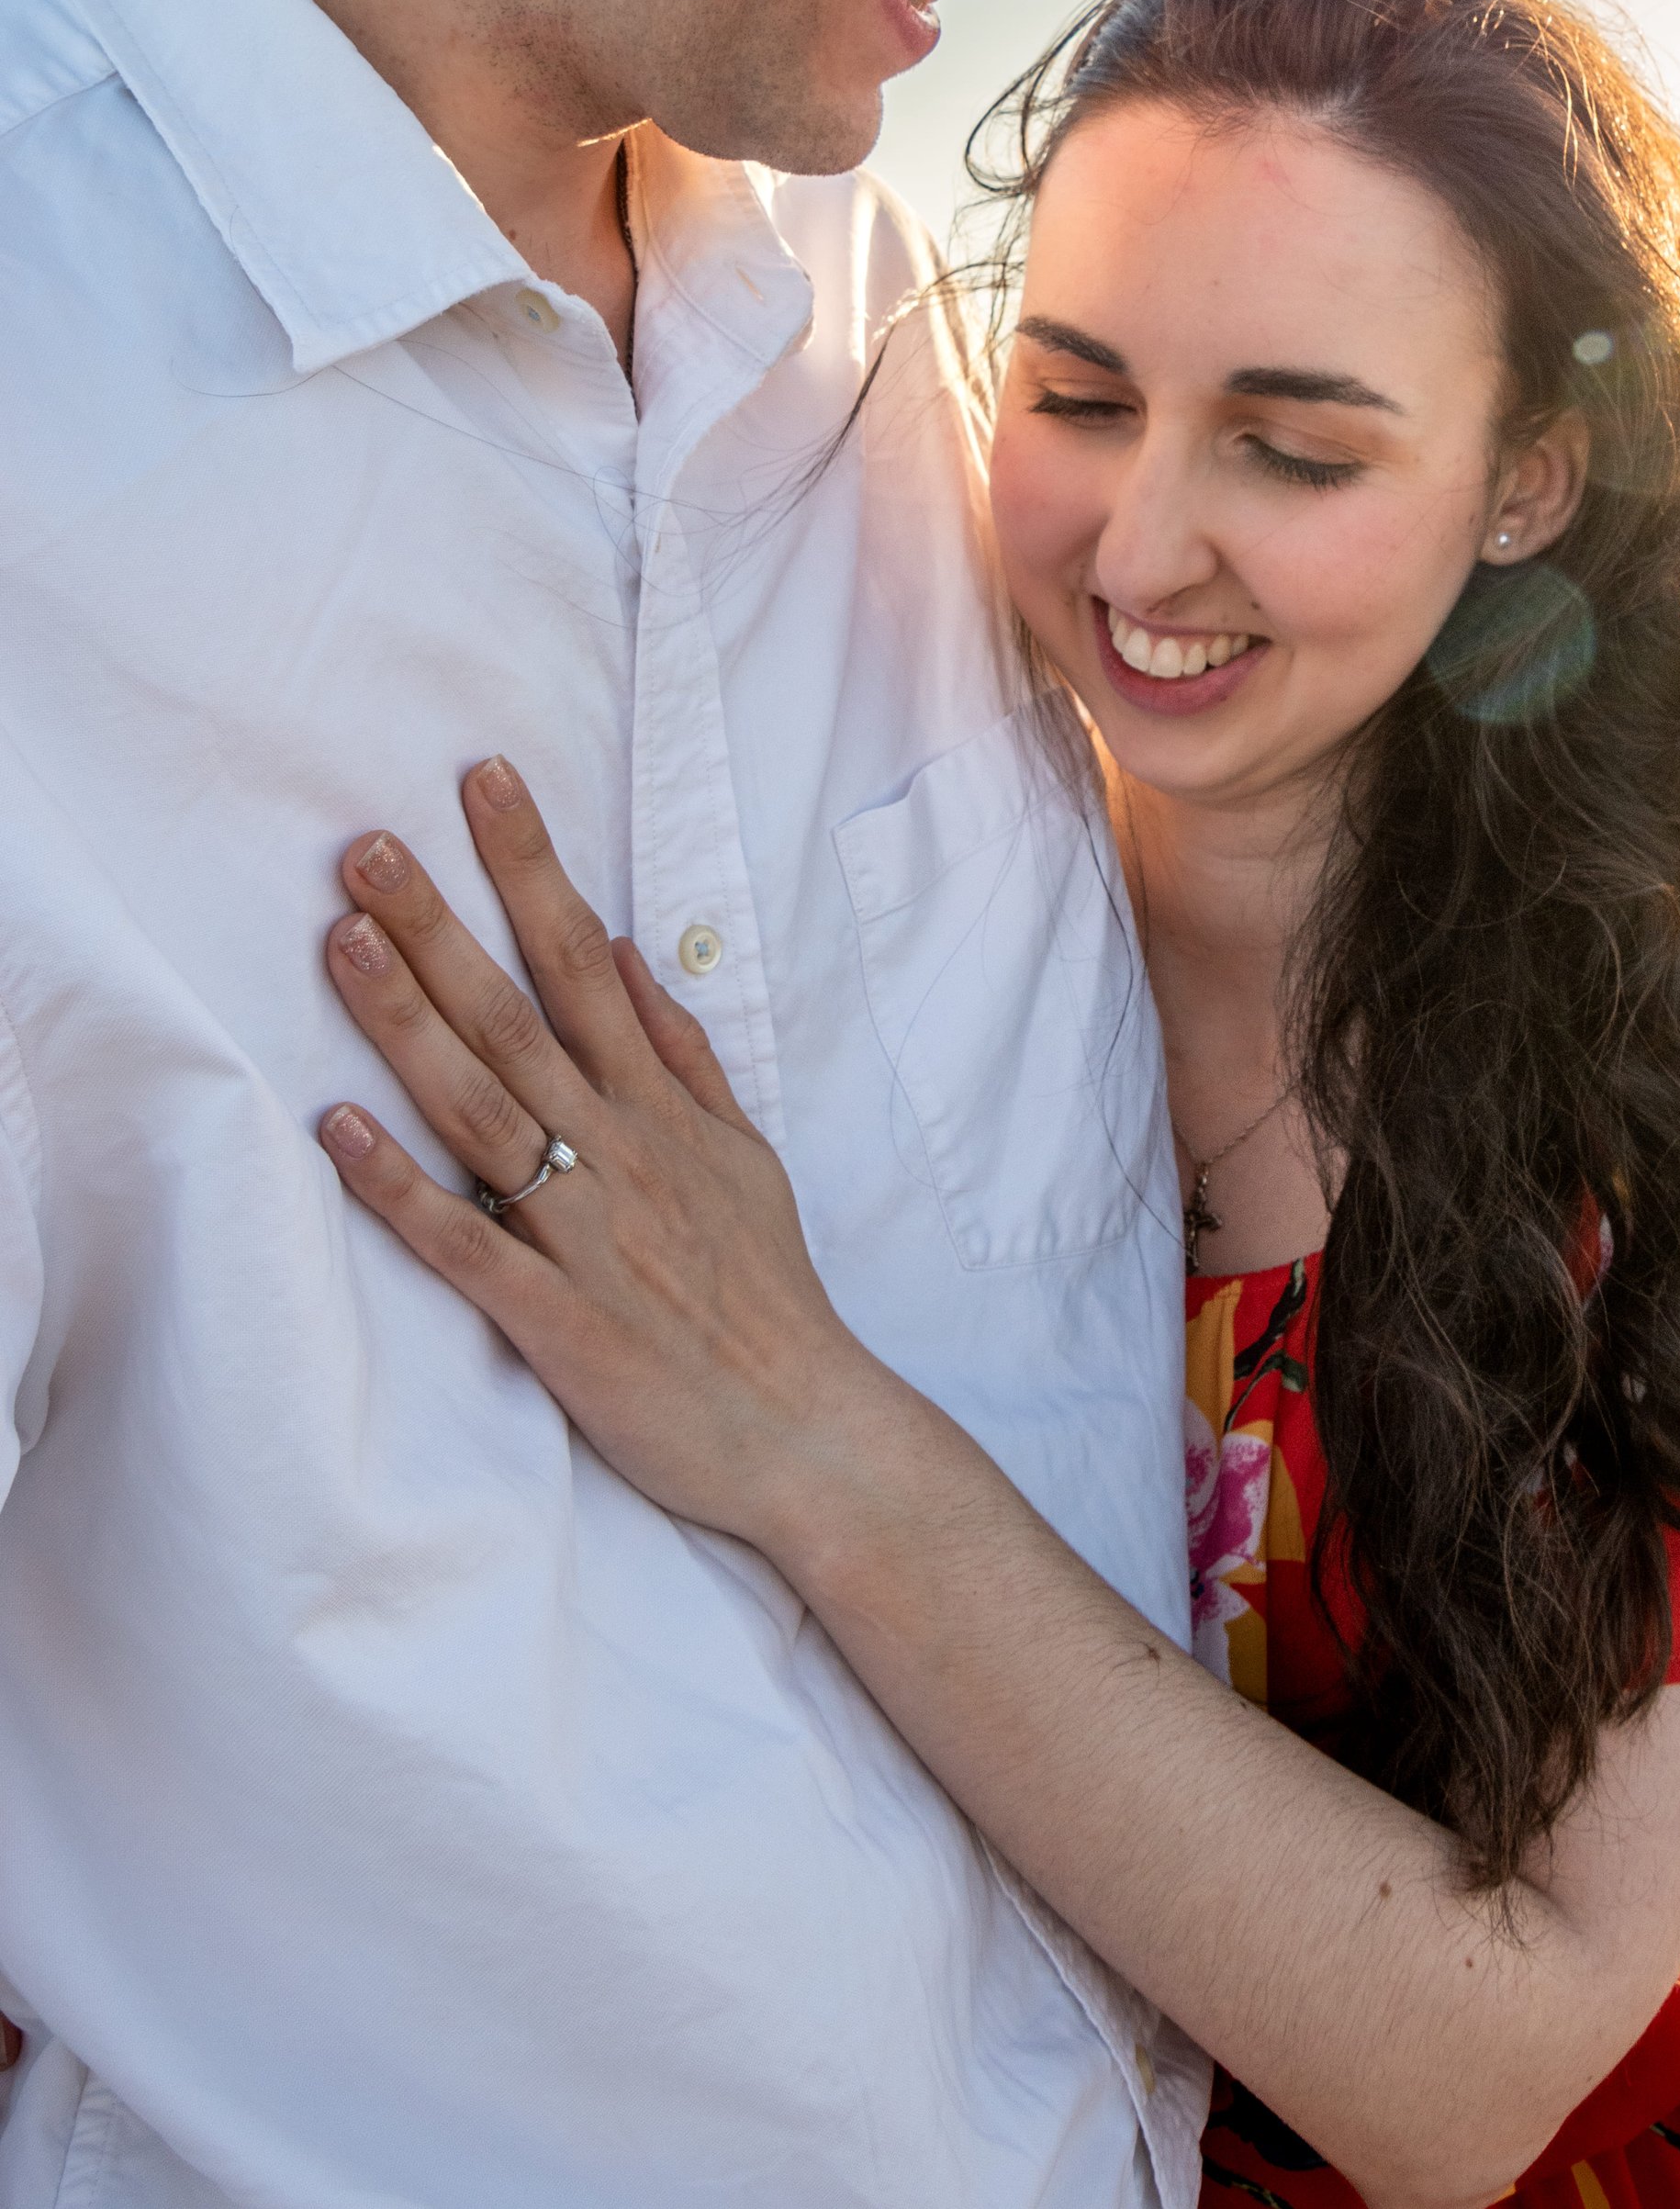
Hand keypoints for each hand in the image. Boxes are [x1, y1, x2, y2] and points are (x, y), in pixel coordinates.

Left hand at [318, 759, 872, 1563]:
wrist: (808, 1430)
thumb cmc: (767, 1296)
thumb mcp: (745, 1154)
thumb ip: (682, 1055)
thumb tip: (623, 954)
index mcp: (655, 1108)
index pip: (580, 958)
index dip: (530, 867)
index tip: (481, 782)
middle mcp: (616, 1151)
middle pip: (513, 1016)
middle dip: (439, 924)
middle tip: (363, 845)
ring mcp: (585, 1232)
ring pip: (481, 1108)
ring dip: (407, 1025)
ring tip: (341, 942)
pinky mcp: (556, 1318)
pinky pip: (466, 1243)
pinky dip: (402, 1190)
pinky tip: (339, 1134)